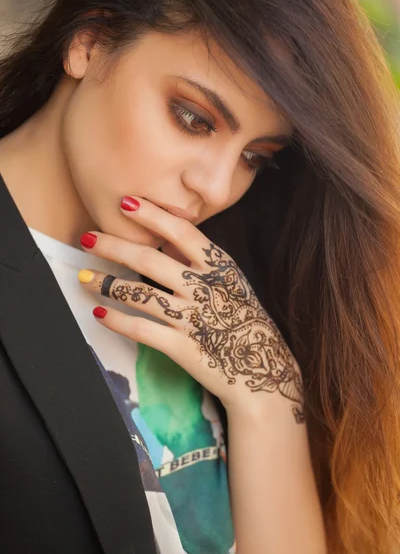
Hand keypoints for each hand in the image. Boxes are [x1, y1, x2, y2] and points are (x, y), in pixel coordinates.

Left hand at [78, 196, 304, 423]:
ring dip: (107, 283)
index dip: (152, 216)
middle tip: (87, 238)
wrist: (263, 370)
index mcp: (219, 267)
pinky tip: (98, 312)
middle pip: (150, 260)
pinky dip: (116, 320)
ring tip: (83, 276)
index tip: (126, 202)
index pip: (182, 232)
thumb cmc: (244, 320)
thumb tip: (165, 238)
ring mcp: (193, 318)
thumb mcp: (232, 282)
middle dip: (114, 246)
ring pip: (140, 295)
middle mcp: (204, 289)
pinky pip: (141, 330)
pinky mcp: (182, 347)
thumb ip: (200, 261)